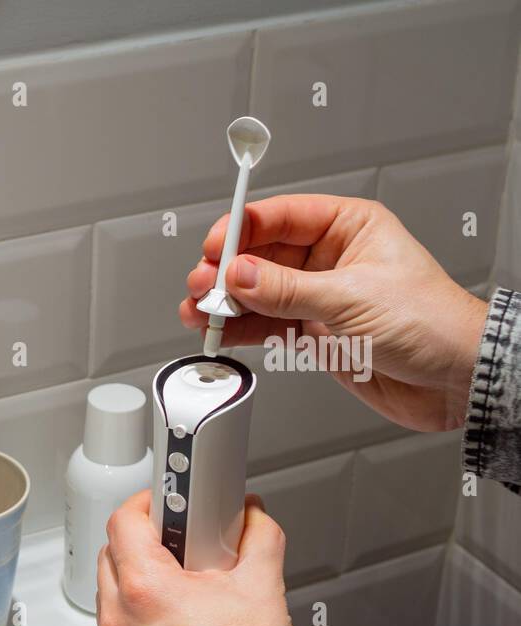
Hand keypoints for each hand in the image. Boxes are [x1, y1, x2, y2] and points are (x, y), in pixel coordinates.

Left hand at [96, 491, 298, 625]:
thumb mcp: (262, 585)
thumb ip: (258, 538)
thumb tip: (253, 518)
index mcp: (144, 590)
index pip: (122, 524)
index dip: (143, 506)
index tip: (160, 507)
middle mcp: (119, 624)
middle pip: (110, 561)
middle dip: (138, 548)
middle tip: (175, 552)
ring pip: (110, 605)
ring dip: (134, 593)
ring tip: (177, 599)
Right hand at [179, 194, 488, 431]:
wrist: (454, 379)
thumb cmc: (432, 324)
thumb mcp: (352, 298)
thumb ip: (288, 290)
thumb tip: (240, 276)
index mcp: (350, 228)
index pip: (283, 217)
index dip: (244, 229)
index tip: (215, 246)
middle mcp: (331, 259)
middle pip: (261, 254)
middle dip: (227, 270)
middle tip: (204, 285)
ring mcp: (319, 296)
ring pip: (257, 292)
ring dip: (226, 302)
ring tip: (202, 311)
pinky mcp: (313, 331)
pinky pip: (264, 324)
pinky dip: (239, 328)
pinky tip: (219, 330)